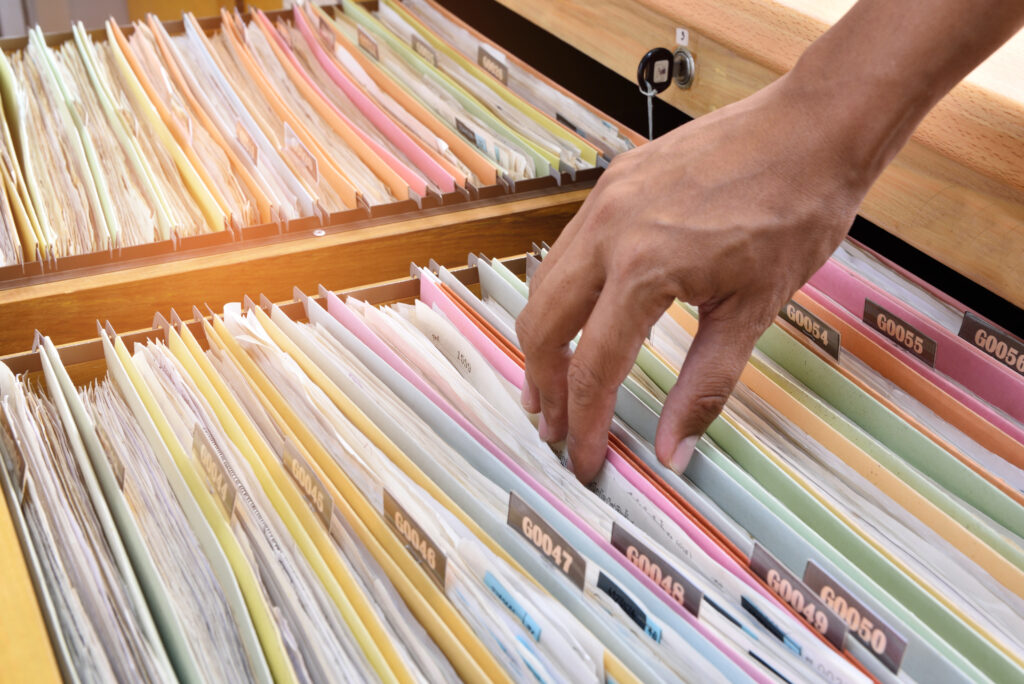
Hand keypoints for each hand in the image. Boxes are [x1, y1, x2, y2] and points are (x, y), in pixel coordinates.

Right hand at [516, 74, 871, 482]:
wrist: (812, 127)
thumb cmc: (796, 211)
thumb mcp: (754, 309)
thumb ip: (705, 385)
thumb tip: (672, 450)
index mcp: (644, 267)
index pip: (594, 365)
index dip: (584, 423)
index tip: (584, 460)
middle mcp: (609, 230)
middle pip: (542, 324)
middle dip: (543, 384)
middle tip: (555, 426)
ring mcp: (605, 200)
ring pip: (545, 284)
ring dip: (545, 339)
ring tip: (556, 381)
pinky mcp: (613, 183)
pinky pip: (568, 249)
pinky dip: (563, 295)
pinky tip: (581, 316)